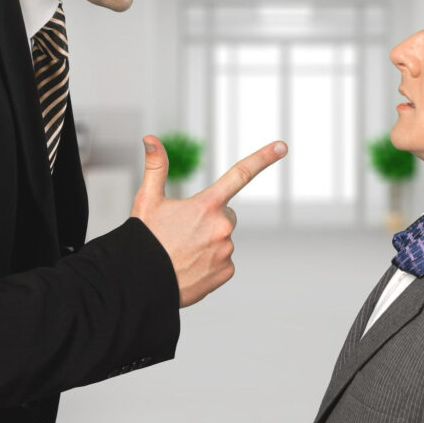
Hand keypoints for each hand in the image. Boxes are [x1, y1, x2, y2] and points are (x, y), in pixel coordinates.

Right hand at [131, 135, 287, 306]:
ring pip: (222, 238)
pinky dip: (209, 263)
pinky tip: (190, 267)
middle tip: (183, 231)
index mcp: (207, 204)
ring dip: (207, 242)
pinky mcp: (226, 271)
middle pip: (225, 214)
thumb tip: (150, 139)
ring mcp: (226, 250)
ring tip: (182, 252)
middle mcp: (222, 226)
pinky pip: (223, 261)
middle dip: (209, 219)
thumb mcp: (147, 200)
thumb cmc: (144, 240)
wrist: (141, 284)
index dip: (263, 157)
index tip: (282, 146)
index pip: (240, 174)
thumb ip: (155, 167)